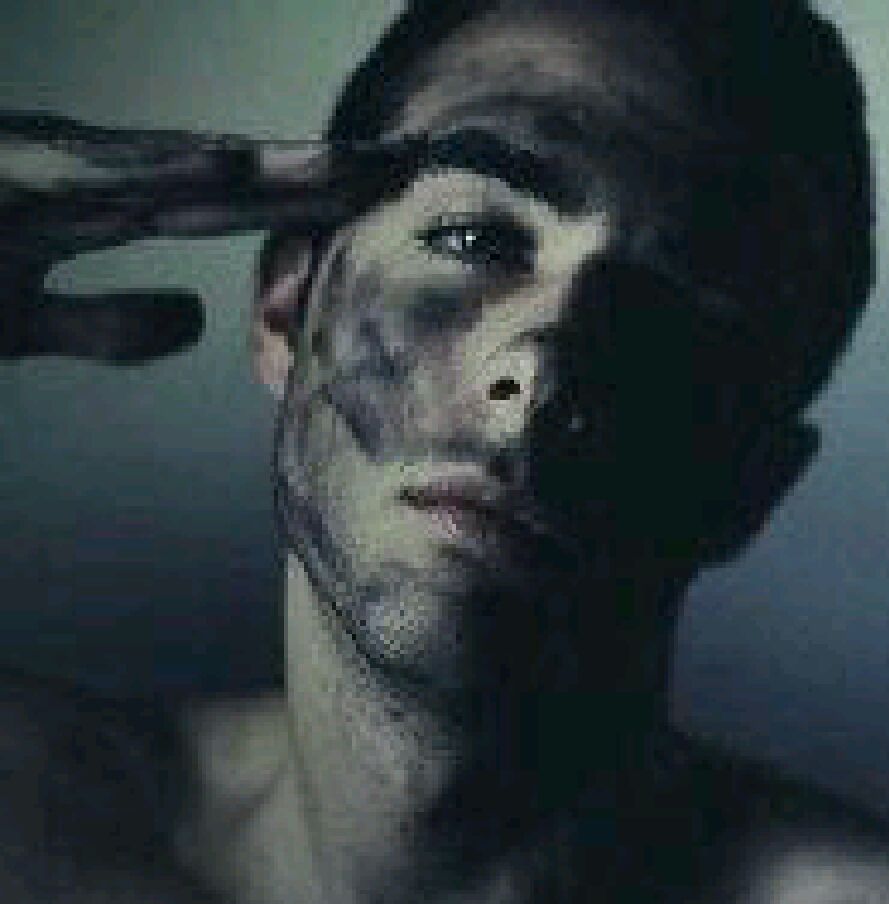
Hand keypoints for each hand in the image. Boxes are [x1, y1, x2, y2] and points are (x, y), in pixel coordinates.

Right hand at [0, 111, 413, 364]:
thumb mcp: (27, 318)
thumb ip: (105, 321)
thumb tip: (193, 321)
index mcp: (97, 202)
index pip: (225, 203)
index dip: (305, 203)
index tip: (378, 206)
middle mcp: (87, 175)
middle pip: (232, 177)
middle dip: (325, 177)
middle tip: (416, 171)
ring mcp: (51, 172)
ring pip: (191, 165)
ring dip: (285, 166)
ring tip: (376, 165)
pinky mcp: (15, 182)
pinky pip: (111, 177)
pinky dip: (183, 174)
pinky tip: (248, 169)